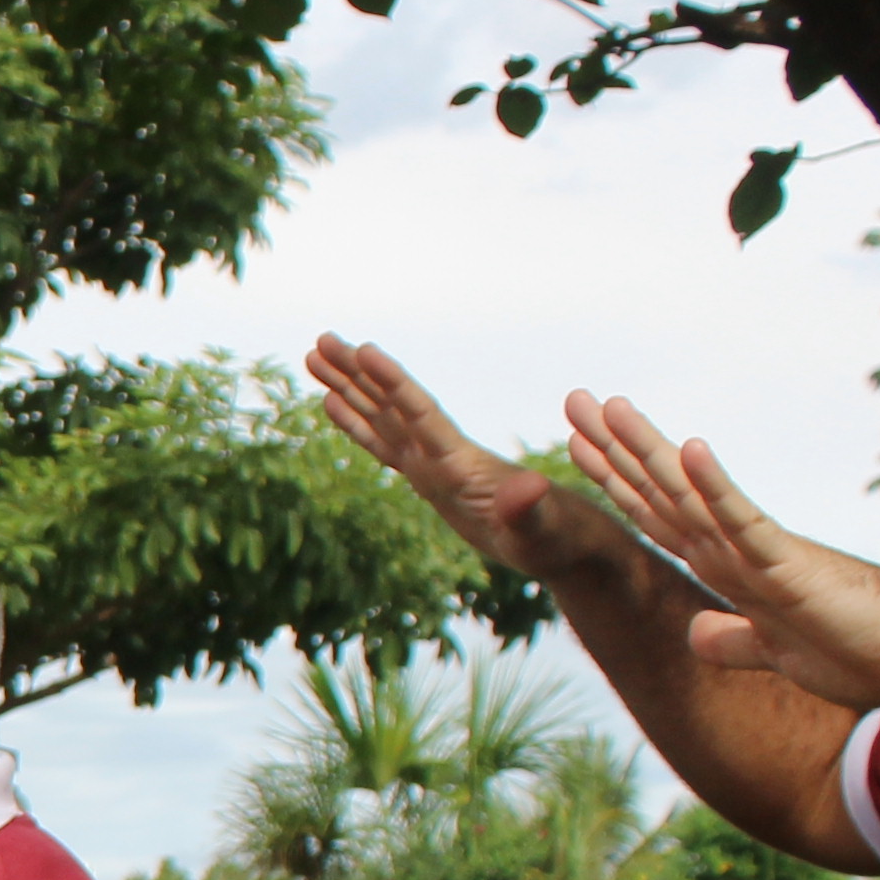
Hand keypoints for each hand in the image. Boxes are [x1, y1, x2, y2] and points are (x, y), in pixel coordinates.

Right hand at [305, 337, 621, 576]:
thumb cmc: (554, 538)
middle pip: (391, 404)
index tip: (363, 350)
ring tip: (316, 356)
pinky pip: (383, 444)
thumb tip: (530, 486)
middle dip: (356, 373)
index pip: (420, 412)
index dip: (391, 382)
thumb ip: (529, 508)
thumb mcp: (540, 529)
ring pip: (381, 416)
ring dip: (348, 387)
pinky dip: (357, 422)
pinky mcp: (426, 477)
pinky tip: (334, 403)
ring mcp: (430, 463)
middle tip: (322, 339)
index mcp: (460, 461)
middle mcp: (440, 452)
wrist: (564, 540)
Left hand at [561, 393, 879, 712]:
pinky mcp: (791, 565)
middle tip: (574, 400)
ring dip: (649, 452)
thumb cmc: (861, 649)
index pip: (657, 516)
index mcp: (728, 569)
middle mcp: (736, 551)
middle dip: (615, 450)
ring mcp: (761, 553)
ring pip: (691, 496)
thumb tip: (697, 630)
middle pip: (662, 492)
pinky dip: (715, 488)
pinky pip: (745, 522)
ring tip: (611, 407)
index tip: (578, 444)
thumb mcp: (776, 653)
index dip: (615, 481)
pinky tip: (690, 450)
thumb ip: (735, 640)